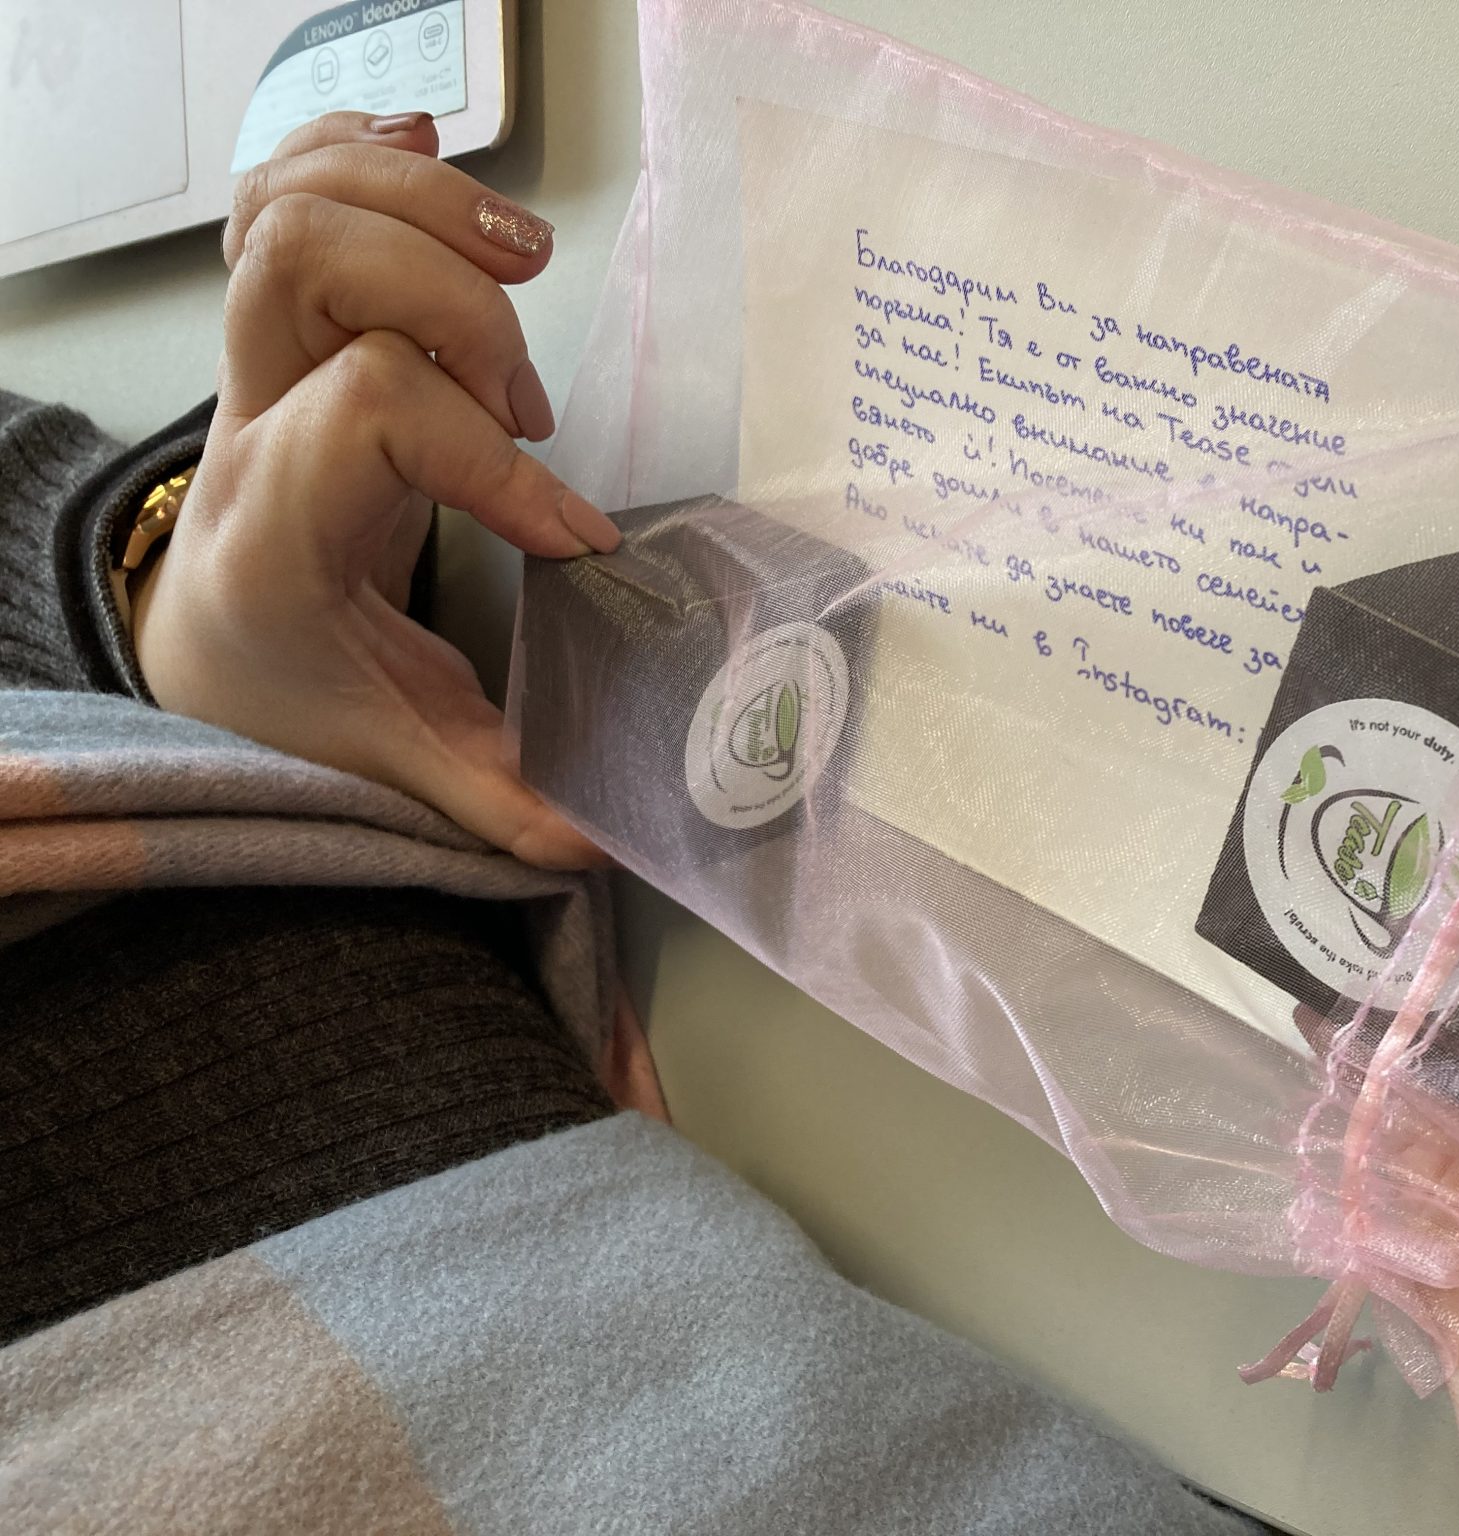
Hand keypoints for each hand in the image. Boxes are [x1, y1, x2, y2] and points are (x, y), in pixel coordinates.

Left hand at [132, 110, 617, 867]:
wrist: (210, 640)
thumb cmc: (290, 684)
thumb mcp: (385, 748)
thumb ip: (486, 796)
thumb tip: (595, 842)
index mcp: (279, 515)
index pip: (378, 407)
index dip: (493, 459)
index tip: (572, 537)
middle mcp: (255, 414)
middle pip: (316, 254)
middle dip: (454, 303)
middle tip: (527, 397)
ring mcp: (267, 354)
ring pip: (300, 193)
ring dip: (426, 207)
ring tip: (521, 263)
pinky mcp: (299, 320)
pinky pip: (296, 177)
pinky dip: (365, 148)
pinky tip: (425, 151)